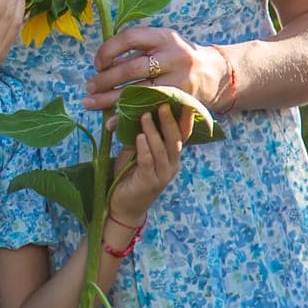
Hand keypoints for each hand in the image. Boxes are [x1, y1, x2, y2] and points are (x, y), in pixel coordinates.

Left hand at [82, 26, 219, 110]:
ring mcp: (179, 79)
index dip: (108, 50)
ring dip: (110, 99)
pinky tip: (111, 122)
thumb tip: (102, 66)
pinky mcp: (180, 100)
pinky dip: (128, 117)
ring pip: (139, 90)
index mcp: (164, 37)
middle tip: (88, 87)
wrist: (213, 74)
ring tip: (91, 103)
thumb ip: (136, 52)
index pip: (130, 38)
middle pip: (132, 68)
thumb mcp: (161, 45)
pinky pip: (149, 109)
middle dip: (106, 79)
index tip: (98, 64)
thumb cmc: (176, 58)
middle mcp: (173, 56)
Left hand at [107, 103, 191, 223]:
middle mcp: (172, 166)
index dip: (185, 120)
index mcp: (172, 157)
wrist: (123, 206)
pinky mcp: (149, 183)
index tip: (184, 102)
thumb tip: (138, 112)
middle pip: (175, 140)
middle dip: (170, 121)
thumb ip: (141, 136)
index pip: (182, 136)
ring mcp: (162, 176)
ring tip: (145, 116)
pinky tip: (139, 137)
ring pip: (162, 150)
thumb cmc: (130, 176)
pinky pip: (148, 162)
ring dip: (153, 131)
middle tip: (163, 104)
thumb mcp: (136, 152)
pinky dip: (144, 148)